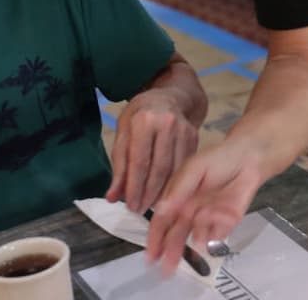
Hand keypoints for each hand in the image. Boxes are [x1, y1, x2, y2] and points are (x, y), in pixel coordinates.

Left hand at [105, 88, 198, 213]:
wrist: (170, 97)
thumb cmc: (141, 115)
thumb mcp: (123, 132)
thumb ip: (119, 165)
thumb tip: (112, 196)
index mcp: (144, 120)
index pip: (139, 161)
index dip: (135, 187)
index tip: (130, 206)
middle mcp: (166, 124)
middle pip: (159, 168)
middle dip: (149, 194)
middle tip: (140, 211)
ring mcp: (184, 130)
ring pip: (175, 170)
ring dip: (164, 193)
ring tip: (152, 208)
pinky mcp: (195, 137)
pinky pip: (185, 167)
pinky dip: (177, 184)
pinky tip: (168, 195)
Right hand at [144, 139, 265, 276]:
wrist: (248, 158)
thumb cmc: (217, 159)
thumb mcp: (193, 169)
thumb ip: (177, 190)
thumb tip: (159, 210)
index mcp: (177, 198)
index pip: (162, 221)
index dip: (155, 238)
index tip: (151, 255)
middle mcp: (189, 212)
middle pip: (177, 235)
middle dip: (171, 252)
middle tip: (166, 270)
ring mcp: (208, 219)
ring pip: (197, 237)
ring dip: (195, 243)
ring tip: (197, 243)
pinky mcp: (226, 223)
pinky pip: (218, 234)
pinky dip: (216, 233)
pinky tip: (216, 225)